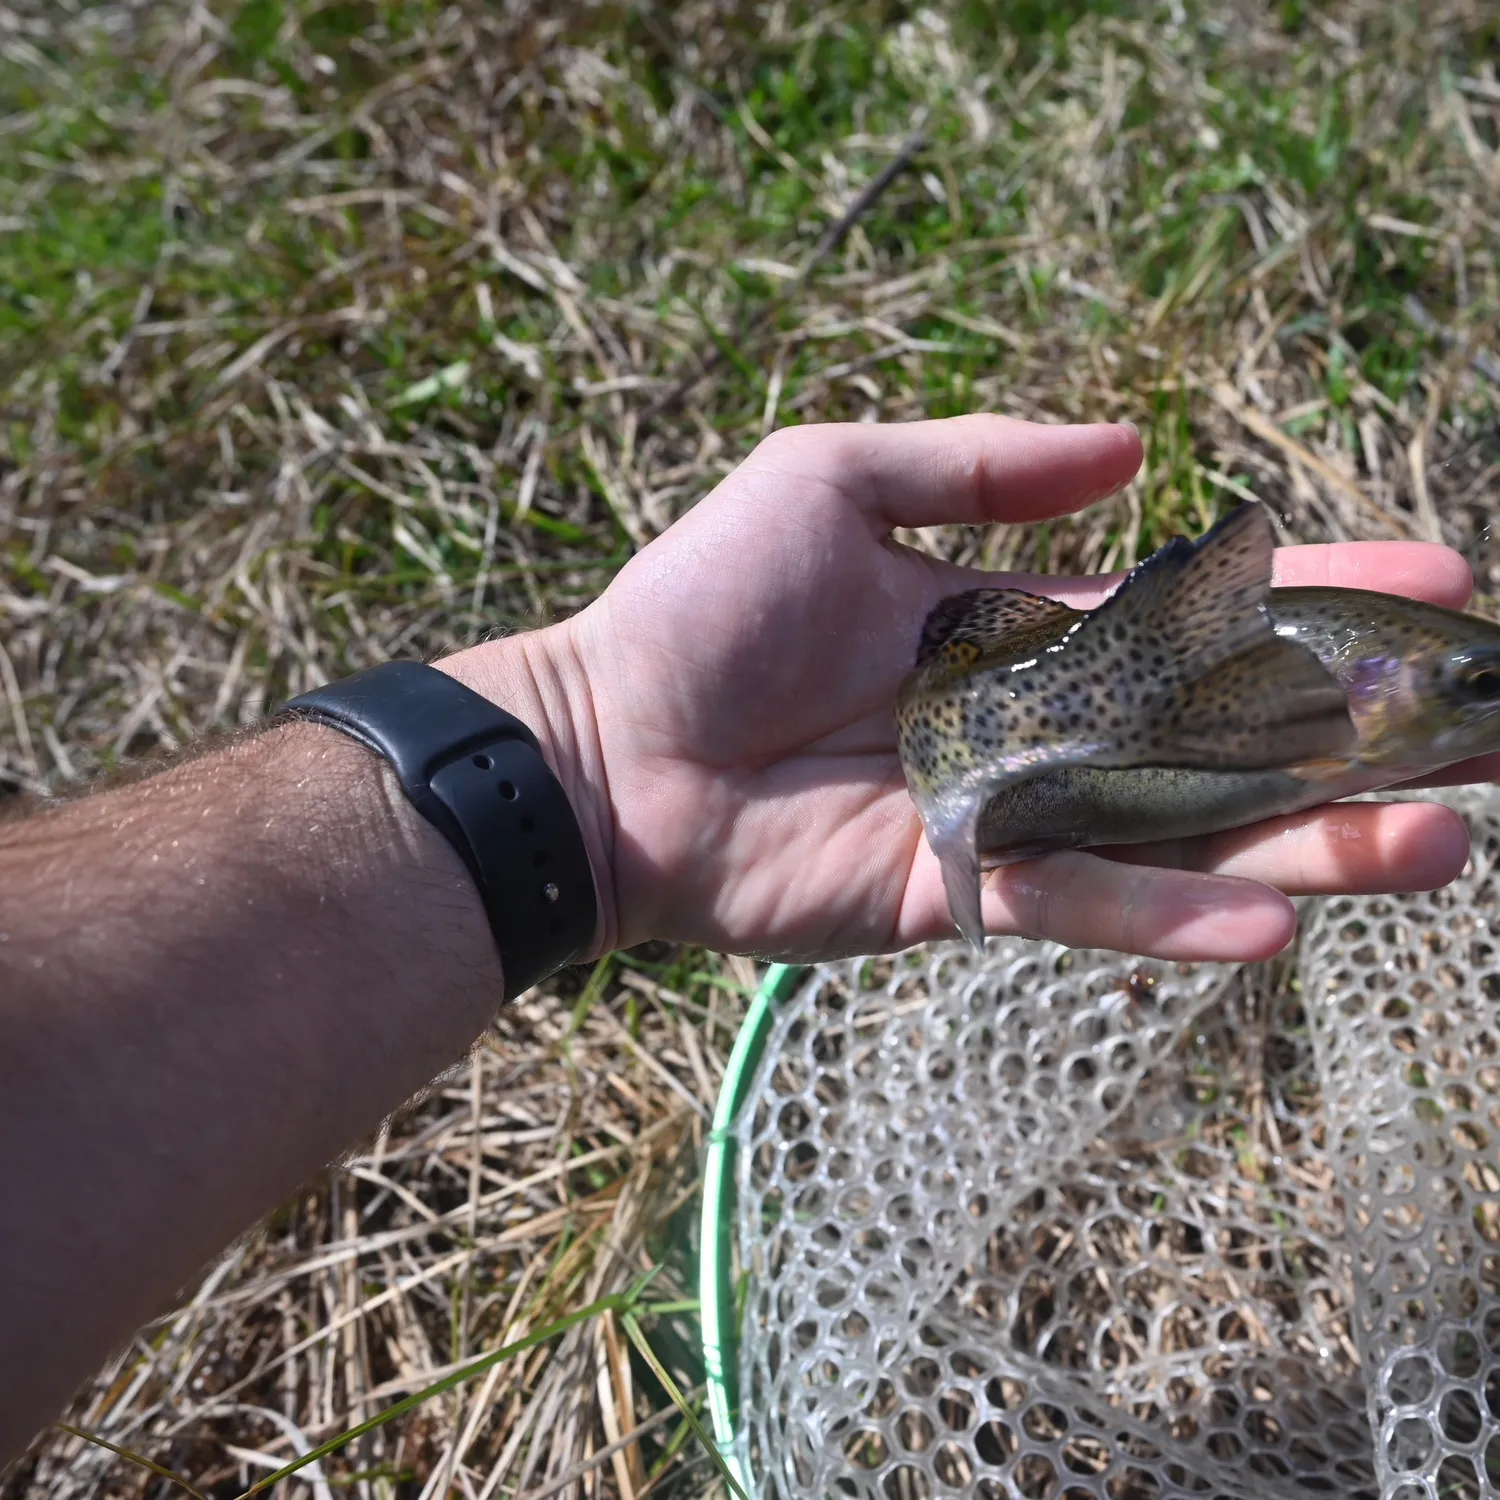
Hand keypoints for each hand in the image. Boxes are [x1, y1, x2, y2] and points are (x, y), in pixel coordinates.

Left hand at [447, 415, 1478, 963]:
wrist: (602, 741)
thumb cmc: (700, 604)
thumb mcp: (830, 479)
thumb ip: (974, 462)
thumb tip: (1130, 450)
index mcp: (1008, 627)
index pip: (1188, 614)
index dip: (1305, 598)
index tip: (1431, 582)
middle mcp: (1026, 726)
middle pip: (1214, 732)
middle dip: (1350, 734)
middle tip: (1490, 733)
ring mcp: (1001, 816)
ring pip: (1177, 833)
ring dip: (1306, 841)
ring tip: (1441, 841)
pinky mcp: (957, 894)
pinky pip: (1082, 907)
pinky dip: (1176, 915)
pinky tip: (1284, 920)